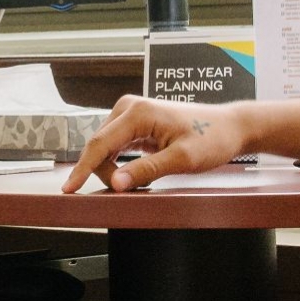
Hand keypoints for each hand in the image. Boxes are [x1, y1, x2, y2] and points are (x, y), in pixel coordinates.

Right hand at [63, 96, 248, 192]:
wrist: (230, 127)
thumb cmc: (212, 138)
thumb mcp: (181, 160)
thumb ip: (146, 171)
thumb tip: (117, 184)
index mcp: (138, 112)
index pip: (99, 144)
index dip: (82, 169)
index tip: (69, 189)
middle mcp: (129, 108)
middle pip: (99, 146)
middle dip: (102, 172)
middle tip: (124, 192)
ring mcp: (131, 114)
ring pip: (105, 148)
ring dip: (111, 169)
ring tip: (136, 182)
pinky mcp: (136, 123)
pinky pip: (115, 146)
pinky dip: (118, 164)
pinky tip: (130, 175)